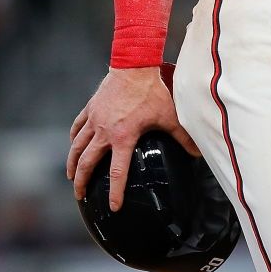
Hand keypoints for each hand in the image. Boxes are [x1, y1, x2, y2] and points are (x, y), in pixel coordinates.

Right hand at [66, 66, 200, 210]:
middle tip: (80, 195)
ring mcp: (95, 119)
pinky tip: (73, 144)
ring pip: (77, 146)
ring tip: (71, 175)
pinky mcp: (91, 108)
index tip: (113, 207)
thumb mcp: (170, 115)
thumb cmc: (153, 91)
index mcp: (123, 137)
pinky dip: (74, 137)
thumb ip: (183, 136)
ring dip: (73, 163)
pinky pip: (77, 126)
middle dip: (82, 181)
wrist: (134, 65)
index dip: (115, 191)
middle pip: (87, 162)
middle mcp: (105, 131)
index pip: (117, 171)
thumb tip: (198, 153)